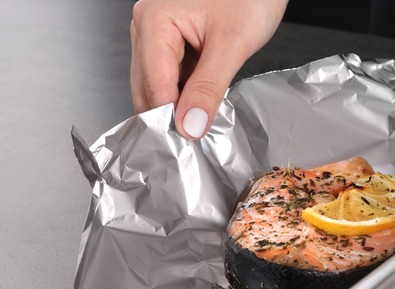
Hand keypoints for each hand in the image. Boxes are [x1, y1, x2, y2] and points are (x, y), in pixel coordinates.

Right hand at [130, 0, 287, 138]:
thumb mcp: (233, 44)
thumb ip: (209, 87)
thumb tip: (189, 125)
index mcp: (153, 22)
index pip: (153, 87)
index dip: (170, 120)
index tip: (188, 146)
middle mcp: (148, 26)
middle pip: (149, 89)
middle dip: (171, 118)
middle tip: (196, 144)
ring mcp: (159, 33)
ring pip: (161, 85)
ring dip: (180, 108)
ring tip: (203, 128)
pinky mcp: (176, 40)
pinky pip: (174, 76)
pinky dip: (187, 94)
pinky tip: (204, 108)